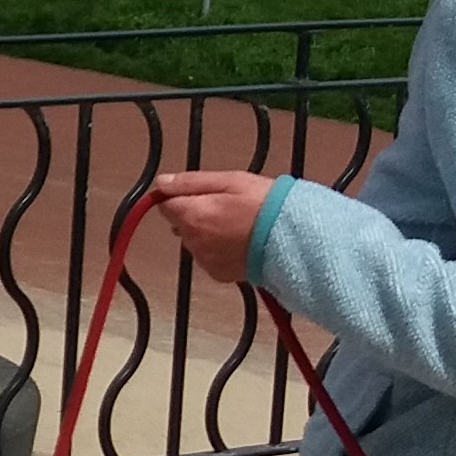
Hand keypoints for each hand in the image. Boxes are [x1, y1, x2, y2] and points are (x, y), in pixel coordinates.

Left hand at [149, 172, 278, 288]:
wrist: (293, 240)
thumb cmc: (265, 206)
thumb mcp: (229, 181)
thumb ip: (191, 182)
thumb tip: (162, 182)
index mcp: (192, 216)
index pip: (165, 205)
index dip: (179, 196)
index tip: (201, 193)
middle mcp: (193, 242)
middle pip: (180, 224)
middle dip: (195, 214)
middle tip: (226, 205)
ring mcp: (205, 260)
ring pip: (195, 241)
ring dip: (207, 232)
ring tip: (237, 223)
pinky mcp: (218, 274)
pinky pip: (209, 257)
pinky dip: (218, 249)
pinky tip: (240, 241)